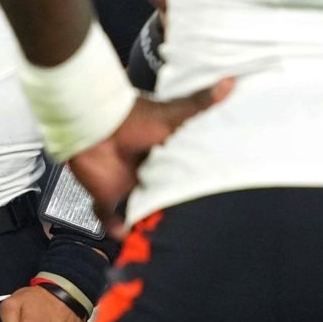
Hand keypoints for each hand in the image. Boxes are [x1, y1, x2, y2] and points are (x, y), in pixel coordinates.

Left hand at [67, 81, 232, 231]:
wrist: (93, 124)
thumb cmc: (132, 118)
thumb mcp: (173, 115)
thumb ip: (200, 103)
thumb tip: (229, 81)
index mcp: (163, 158)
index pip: (181, 178)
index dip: (190, 191)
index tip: (209, 204)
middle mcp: (146, 174)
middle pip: (161, 200)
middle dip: (169, 213)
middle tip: (188, 230)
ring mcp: (126, 187)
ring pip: (139, 213)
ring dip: (146, 225)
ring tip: (163, 240)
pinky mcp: (106, 197)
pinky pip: (110, 218)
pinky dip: (116, 228)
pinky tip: (126, 233)